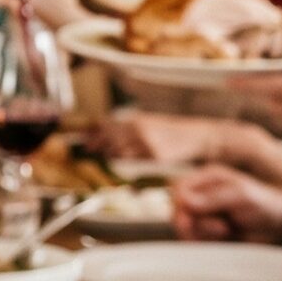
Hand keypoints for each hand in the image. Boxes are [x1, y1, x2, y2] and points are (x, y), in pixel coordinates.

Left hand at [97, 111, 245, 166]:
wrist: (196, 135)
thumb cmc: (172, 131)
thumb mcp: (149, 122)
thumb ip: (130, 128)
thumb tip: (106, 132)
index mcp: (137, 120)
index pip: (108, 125)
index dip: (94, 132)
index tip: (84, 138)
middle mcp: (140, 130)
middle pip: (109, 138)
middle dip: (96, 144)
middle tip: (89, 148)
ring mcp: (146, 143)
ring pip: (119, 151)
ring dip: (108, 153)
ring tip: (102, 153)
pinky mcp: (154, 156)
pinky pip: (133, 160)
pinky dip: (124, 159)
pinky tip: (120, 158)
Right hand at [170, 164, 281, 244]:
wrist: (280, 226)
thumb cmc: (265, 204)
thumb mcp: (242, 195)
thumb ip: (213, 197)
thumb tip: (183, 201)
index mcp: (208, 178)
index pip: (178, 189)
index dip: (180, 205)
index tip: (191, 220)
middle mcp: (202, 195)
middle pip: (177, 211)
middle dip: (194, 224)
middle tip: (221, 229)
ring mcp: (204, 214)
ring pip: (184, 228)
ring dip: (202, 234)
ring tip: (227, 231)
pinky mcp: (208, 232)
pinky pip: (194, 240)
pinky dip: (206, 243)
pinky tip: (224, 239)